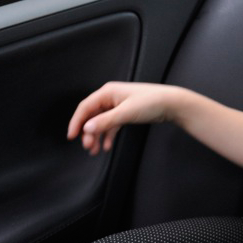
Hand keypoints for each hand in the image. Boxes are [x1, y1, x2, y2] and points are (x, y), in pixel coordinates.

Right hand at [67, 81, 181, 154]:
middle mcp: (110, 97)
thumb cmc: (150, 102)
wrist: (171, 103)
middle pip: (92, 116)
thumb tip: (86, 128)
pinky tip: (107, 146)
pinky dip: (108, 135)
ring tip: (95, 150)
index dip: (76, 122)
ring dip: (97, 136)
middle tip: (88, 147)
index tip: (71, 136)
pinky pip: (111, 125)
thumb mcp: (125, 113)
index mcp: (107, 92)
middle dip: (88, 132)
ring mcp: (117, 105)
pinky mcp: (125, 112)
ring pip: (100, 122)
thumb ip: (105, 121)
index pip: (85, 107)